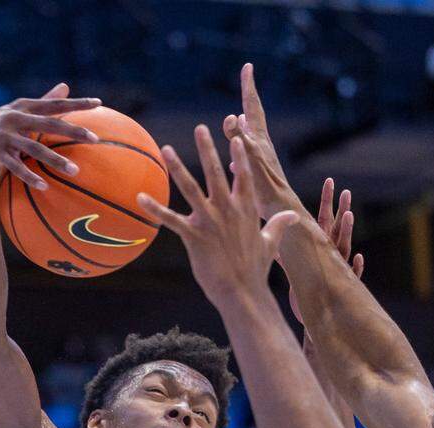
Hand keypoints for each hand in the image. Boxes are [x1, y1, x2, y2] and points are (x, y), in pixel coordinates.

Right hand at [0, 83, 100, 188]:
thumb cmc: (3, 130)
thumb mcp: (21, 114)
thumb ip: (44, 102)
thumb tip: (66, 86)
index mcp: (24, 106)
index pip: (54, 104)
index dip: (76, 103)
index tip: (98, 103)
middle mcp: (14, 117)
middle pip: (48, 123)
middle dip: (72, 131)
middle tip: (94, 139)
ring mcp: (4, 135)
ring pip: (34, 148)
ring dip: (56, 160)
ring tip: (75, 171)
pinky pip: (16, 167)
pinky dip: (30, 177)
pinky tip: (45, 186)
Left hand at [138, 128, 296, 310]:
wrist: (243, 293)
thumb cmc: (255, 270)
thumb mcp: (271, 243)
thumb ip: (279, 225)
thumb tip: (293, 215)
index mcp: (245, 210)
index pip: (244, 176)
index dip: (240, 156)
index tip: (236, 136)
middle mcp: (227, 210)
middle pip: (215, 173)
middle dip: (207, 149)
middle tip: (200, 128)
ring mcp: (209, 222)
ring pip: (190, 188)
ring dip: (178, 167)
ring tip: (166, 149)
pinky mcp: (194, 236)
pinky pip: (170, 219)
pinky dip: (155, 208)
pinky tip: (141, 198)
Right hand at [221, 63, 304, 220]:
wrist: (281, 210)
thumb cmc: (268, 189)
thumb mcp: (251, 160)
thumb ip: (240, 139)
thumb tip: (232, 117)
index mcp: (259, 139)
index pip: (252, 107)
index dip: (249, 87)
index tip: (248, 67)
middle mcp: (261, 145)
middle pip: (252, 115)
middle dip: (247, 97)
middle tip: (246, 78)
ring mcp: (259, 159)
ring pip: (247, 136)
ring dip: (240, 126)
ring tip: (236, 118)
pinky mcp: (256, 174)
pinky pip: (242, 157)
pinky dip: (236, 152)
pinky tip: (231, 159)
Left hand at [288, 178, 364, 324]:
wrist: (313, 315)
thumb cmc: (303, 290)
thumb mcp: (294, 267)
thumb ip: (286, 251)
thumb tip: (269, 234)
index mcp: (321, 245)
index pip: (324, 219)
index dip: (328, 201)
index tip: (331, 181)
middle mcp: (332, 253)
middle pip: (336, 228)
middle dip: (340, 209)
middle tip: (344, 190)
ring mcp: (338, 268)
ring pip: (344, 246)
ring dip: (346, 232)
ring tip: (348, 216)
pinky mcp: (342, 285)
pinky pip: (351, 275)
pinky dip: (356, 267)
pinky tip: (359, 258)